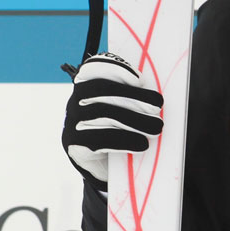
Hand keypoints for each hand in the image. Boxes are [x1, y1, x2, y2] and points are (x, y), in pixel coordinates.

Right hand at [61, 53, 163, 189]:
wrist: (100, 162)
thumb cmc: (116, 128)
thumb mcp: (123, 109)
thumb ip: (131, 97)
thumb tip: (154, 96)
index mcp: (87, 85)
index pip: (94, 68)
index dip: (116, 68)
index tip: (140, 80)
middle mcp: (76, 100)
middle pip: (102, 91)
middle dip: (134, 97)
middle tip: (157, 107)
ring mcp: (72, 121)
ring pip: (103, 114)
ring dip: (135, 120)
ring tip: (156, 127)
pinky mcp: (73, 142)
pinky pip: (98, 138)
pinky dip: (125, 140)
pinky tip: (142, 144)